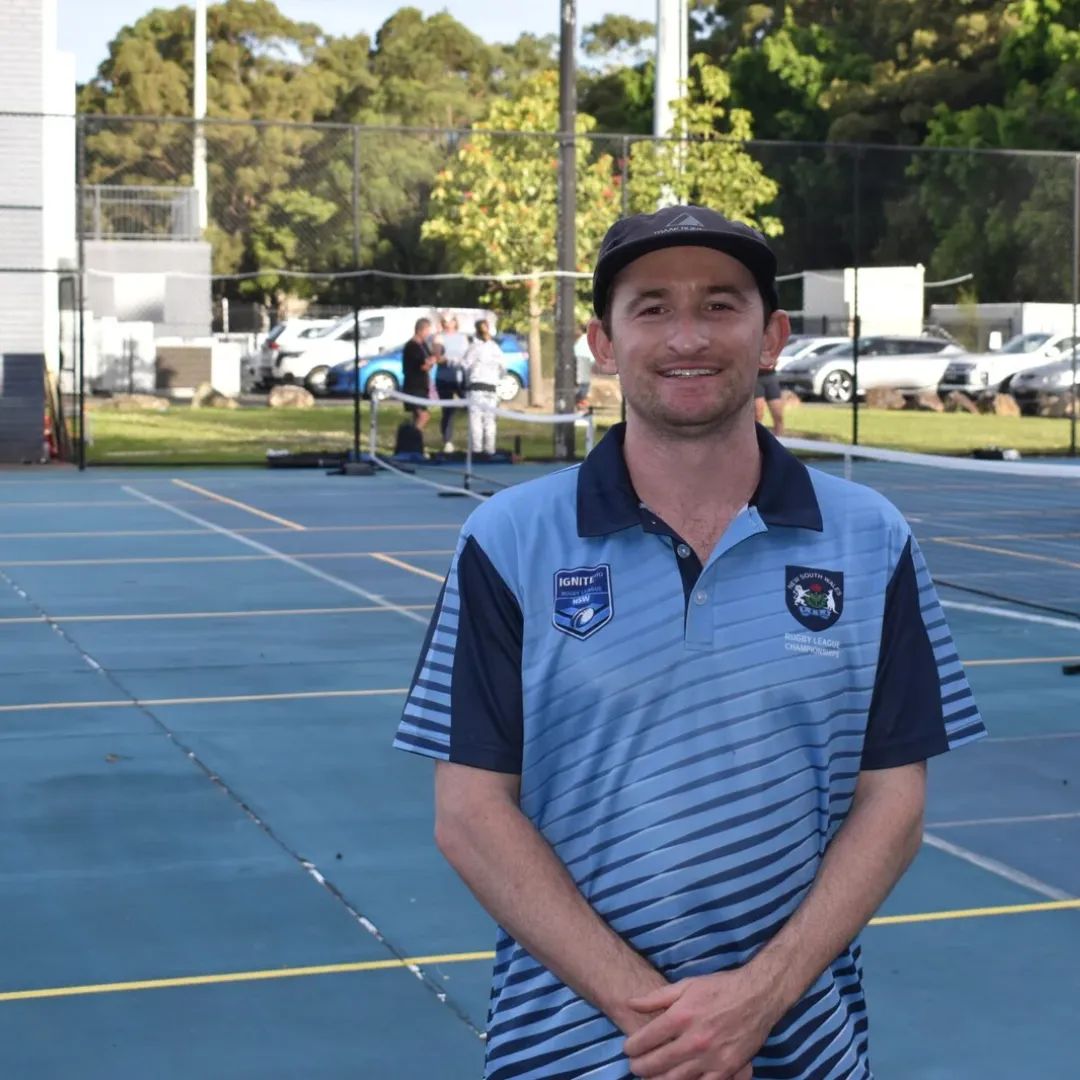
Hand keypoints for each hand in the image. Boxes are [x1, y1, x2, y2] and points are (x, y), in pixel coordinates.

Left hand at [622, 969, 779, 1079]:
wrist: (757, 996)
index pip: (647, 1038)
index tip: (627, 1049)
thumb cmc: (719, 988)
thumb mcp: (686, 985)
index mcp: (681, 1016)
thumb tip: (631, 1003)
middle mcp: (693, 1040)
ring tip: (649, 1078)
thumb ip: (657, 998)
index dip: (632, 1047)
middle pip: (657, 1063)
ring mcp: (710, 1058)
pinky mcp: (726, 1070)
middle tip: (634, 1066)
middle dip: (640, 1067)